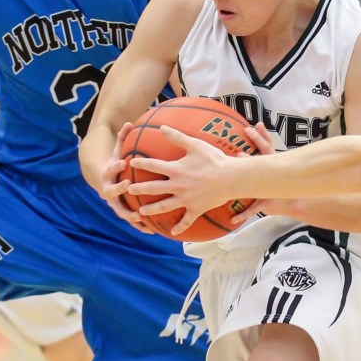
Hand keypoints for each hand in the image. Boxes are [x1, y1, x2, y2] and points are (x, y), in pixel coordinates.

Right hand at [99, 123, 153, 233]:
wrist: (100, 179)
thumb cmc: (114, 162)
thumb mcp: (116, 150)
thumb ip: (122, 138)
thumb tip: (129, 122)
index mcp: (108, 174)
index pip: (110, 170)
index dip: (115, 167)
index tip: (123, 163)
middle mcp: (108, 190)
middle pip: (112, 193)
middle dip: (120, 191)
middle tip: (129, 188)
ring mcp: (114, 202)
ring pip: (121, 211)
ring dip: (130, 215)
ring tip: (142, 219)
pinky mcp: (121, 210)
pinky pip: (130, 219)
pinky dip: (139, 225)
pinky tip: (152, 230)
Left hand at [127, 122, 275, 235]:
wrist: (231, 178)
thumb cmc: (215, 159)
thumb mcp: (195, 145)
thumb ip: (177, 137)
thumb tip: (162, 127)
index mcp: (176, 170)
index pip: (154, 165)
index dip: (141, 163)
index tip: (131, 162)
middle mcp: (178, 186)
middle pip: (154, 188)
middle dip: (139, 189)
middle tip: (128, 190)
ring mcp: (186, 199)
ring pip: (165, 206)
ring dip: (151, 209)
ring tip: (141, 212)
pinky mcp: (196, 209)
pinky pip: (186, 220)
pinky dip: (179, 227)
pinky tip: (171, 232)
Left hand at [228, 122, 278, 224]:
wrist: (294, 204)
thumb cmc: (279, 185)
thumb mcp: (273, 168)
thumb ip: (263, 155)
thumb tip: (249, 139)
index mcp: (272, 165)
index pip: (268, 147)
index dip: (261, 136)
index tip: (255, 126)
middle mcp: (271, 175)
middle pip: (264, 158)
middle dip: (256, 145)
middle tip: (244, 139)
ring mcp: (269, 188)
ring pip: (256, 183)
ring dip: (245, 180)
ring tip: (233, 175)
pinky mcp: (267, 204)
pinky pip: (254, 209)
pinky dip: (243, 215)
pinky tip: (233, 219)